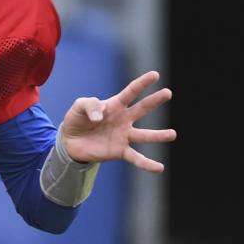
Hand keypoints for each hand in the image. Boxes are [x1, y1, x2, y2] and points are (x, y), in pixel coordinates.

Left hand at [60, 70, 175, 171]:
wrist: (70, 141)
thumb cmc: (77, 120)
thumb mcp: (79, 106)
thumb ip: (90, 105)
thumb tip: (100, 116)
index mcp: (115, 105)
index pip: (131, 92)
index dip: (142, 83)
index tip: (155, 75)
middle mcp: (123, 119)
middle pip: (142, 108)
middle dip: (154, 100)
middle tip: (168, 92)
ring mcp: (123, 135)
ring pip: (144, 135)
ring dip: (159, 135)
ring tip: (173, 134)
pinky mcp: (120, 151)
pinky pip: (136, 158)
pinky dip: (147, 164)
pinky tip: (159, 168)